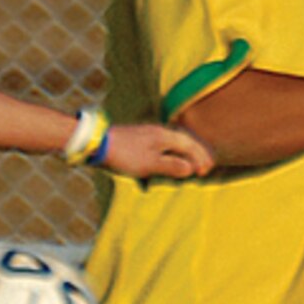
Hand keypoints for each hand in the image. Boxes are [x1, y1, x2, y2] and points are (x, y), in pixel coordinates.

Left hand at [100, 122, 215, 180]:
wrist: (98, 143)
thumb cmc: (125, 155)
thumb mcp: (150, 164)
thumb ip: (172, 166)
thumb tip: (190, 168)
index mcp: (165, 136)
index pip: (190, 145)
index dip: (200, 158)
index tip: (205, 172)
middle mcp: (159, 131)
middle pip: (185, 141)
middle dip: (197, 153)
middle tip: (206, 166)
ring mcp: (149, 134)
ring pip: (174, 142)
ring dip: (185, 153)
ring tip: (191, 164)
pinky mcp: (140, 139)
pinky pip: (164, 145)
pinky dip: (172, 153)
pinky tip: (169, 159)